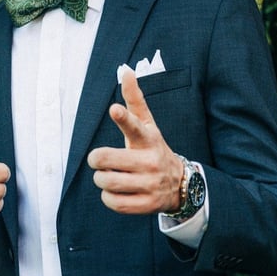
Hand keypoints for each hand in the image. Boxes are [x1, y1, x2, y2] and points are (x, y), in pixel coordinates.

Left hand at [87, 69, 183, 214]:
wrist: (180, 184)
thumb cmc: (153, 148)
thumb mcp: (148, 124)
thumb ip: (135, 100)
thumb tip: (126, 70)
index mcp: (148, 138)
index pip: (134, 126)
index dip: (122, 118)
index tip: (114, 109)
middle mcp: (150, 161)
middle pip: (105, 159)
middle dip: (96, 160)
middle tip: (100, 160)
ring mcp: (150, 184)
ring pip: (106, 181)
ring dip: (101, 179)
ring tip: (109, 176)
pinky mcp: (147, 205)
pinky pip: (113, 202)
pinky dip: (108, 197)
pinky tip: (116, 191)